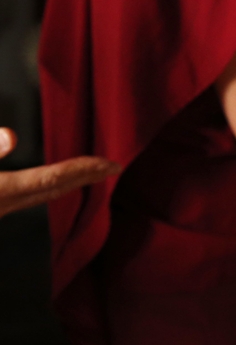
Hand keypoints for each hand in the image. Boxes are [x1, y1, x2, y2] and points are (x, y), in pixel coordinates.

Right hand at [0, 129, 120, 217]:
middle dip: (88, 176)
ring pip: (48, 195)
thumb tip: (11, 135)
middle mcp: (8, 203)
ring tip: (97, 172)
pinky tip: (60, 182)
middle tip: (115, 167)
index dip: (81, 169)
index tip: (107, 164)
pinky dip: (55, 186)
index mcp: (4, 190)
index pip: (52, 178)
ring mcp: (3, 209)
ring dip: (74, 182)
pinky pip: (36, 197)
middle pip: (58, 188)